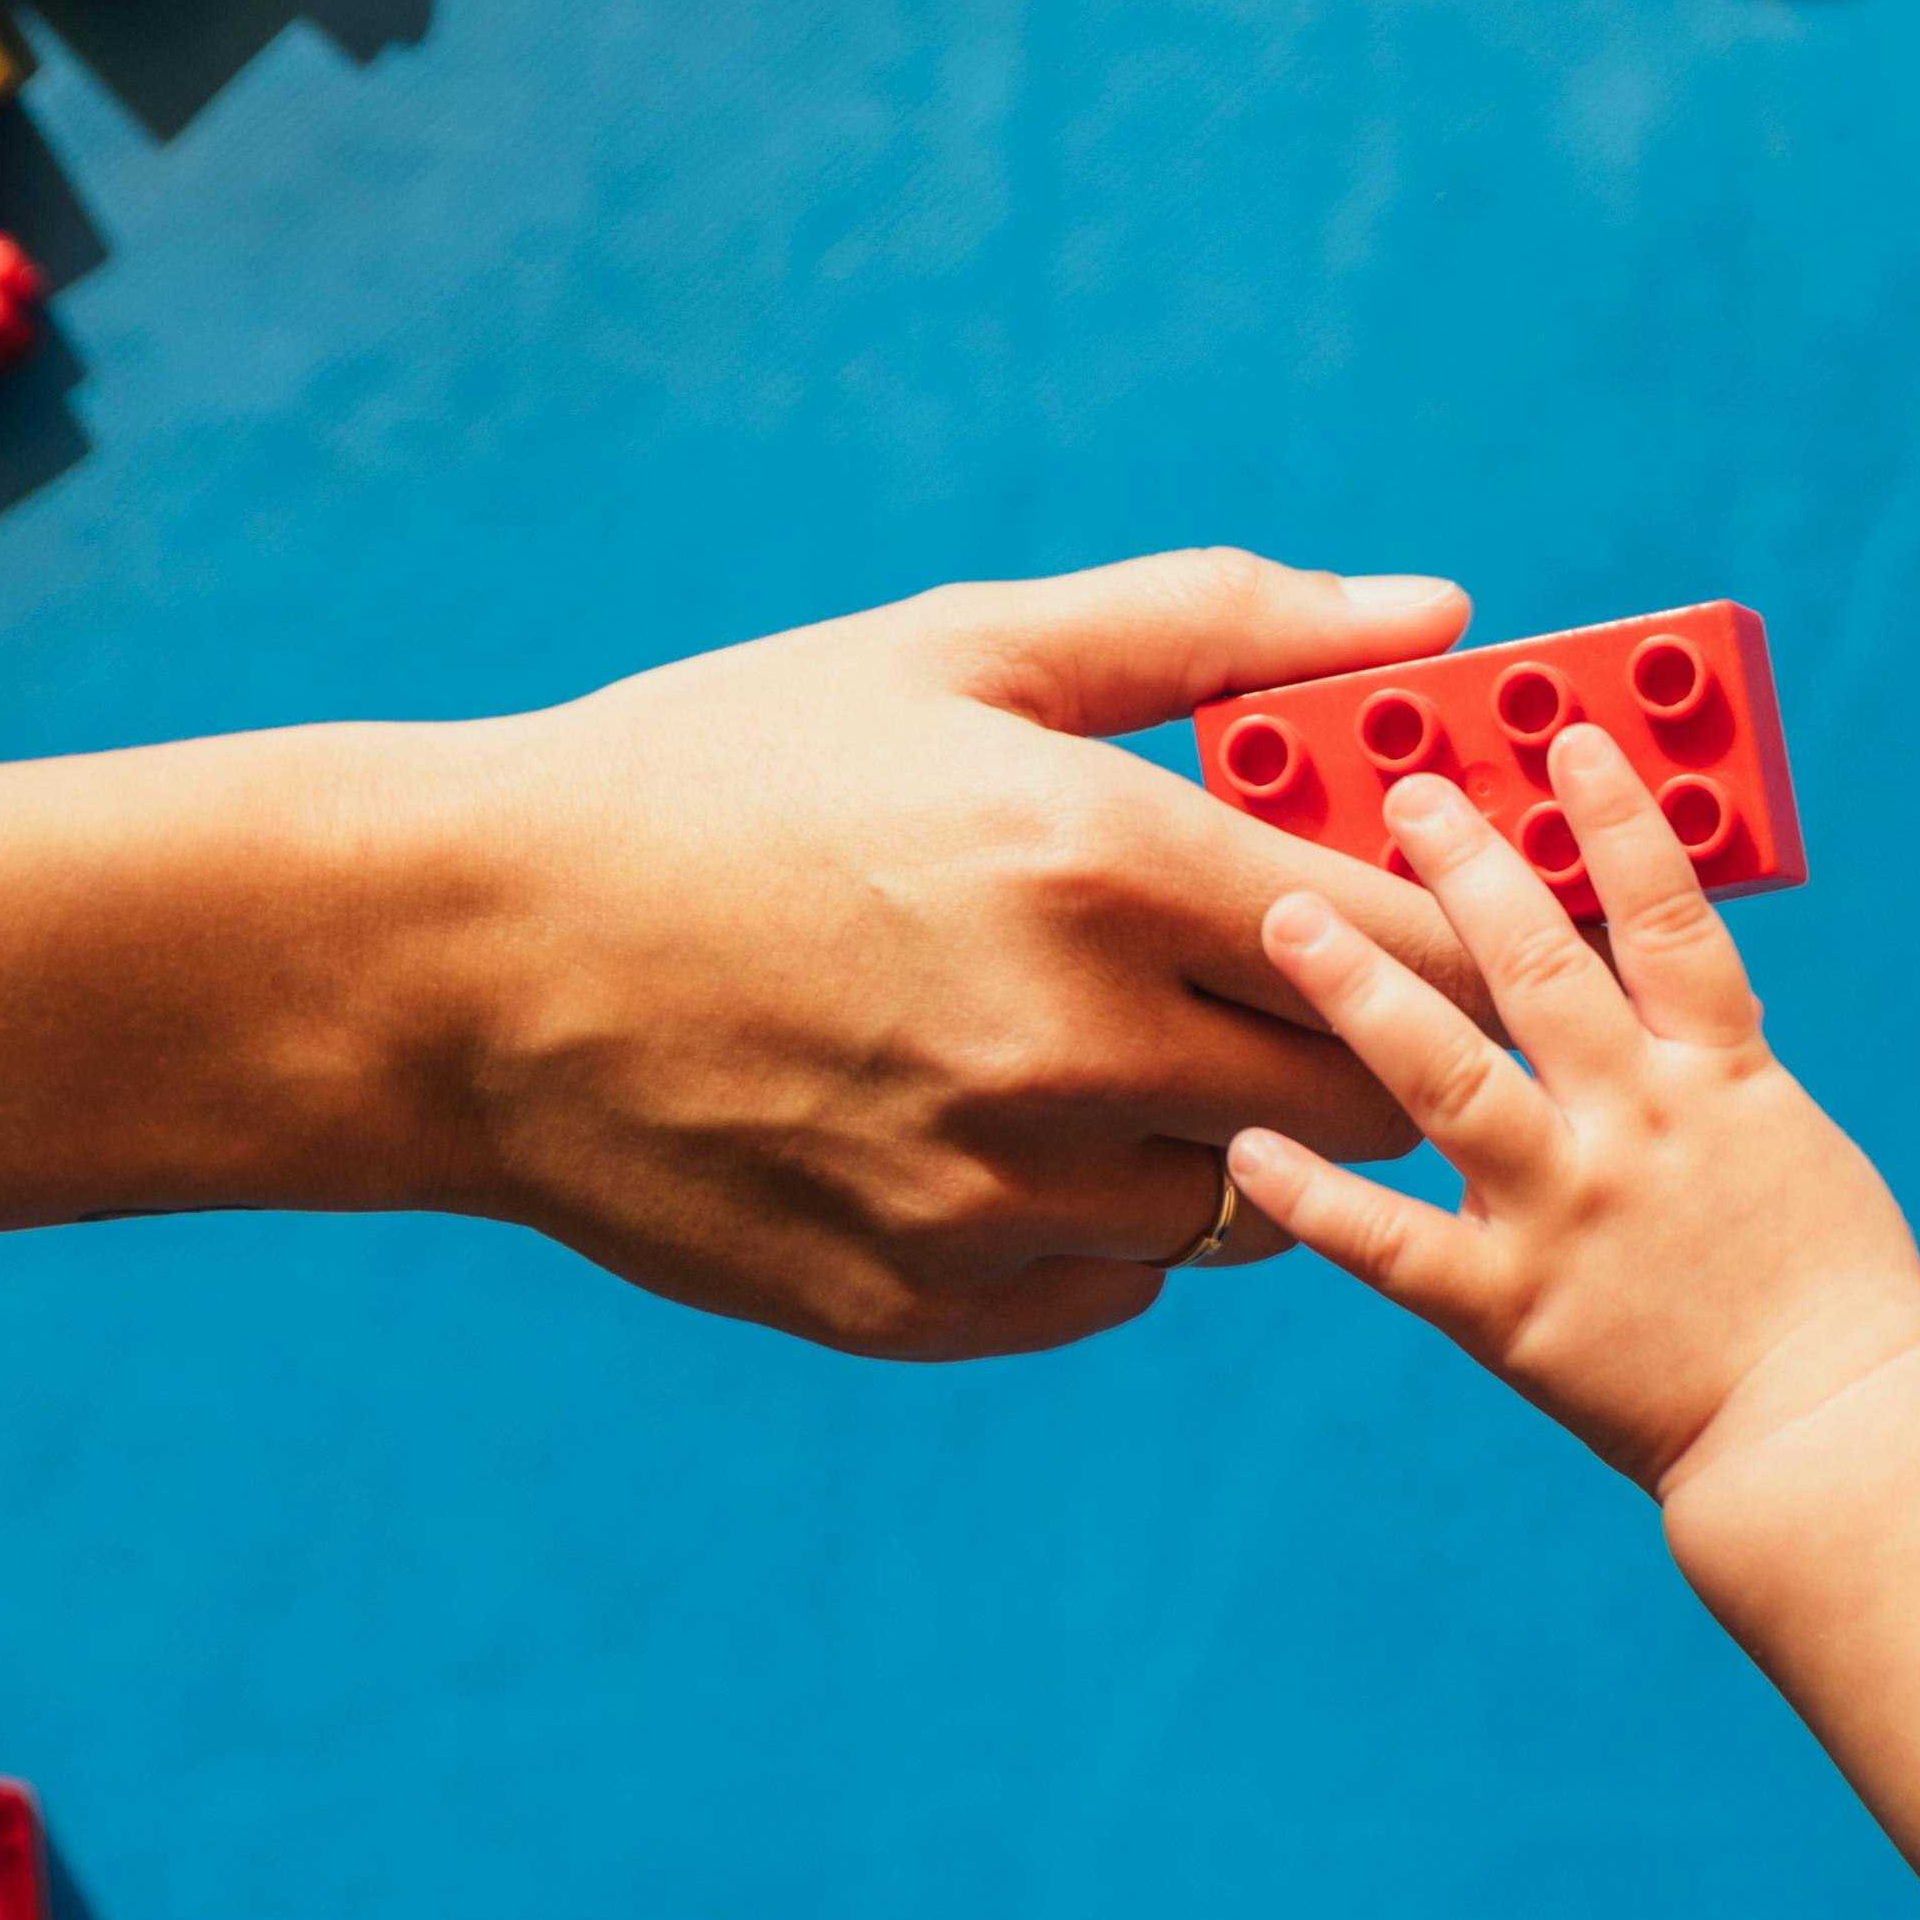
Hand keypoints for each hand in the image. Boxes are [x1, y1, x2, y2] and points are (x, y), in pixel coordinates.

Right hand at [384, 552, 1496, 1359]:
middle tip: (1280, 984)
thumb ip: (1224, 631)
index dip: (1454, 938)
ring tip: (1098, 1042)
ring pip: (1243, 1203)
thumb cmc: (724, 772)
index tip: (1439, 917)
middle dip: (1358, 1042)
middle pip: (1364, 1098)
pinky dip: (1098, 1216)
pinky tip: (996, 1123)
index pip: (1410, 947)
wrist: (465, 960)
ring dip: (1218, 1133)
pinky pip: (1117, 1283)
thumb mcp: (963, 654)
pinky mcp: (929, 1303)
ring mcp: (1000, 1197)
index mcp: (1102, 866)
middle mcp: (1073, 1049)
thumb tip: (1444, 616)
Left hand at [1228, 728, 1919, 1498]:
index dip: (1616, 819)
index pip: (1665, 916)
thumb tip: (1644, 971)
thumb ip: (1708, 1056)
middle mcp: (1636, 1124)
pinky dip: (1317, 1197)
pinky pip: (1394, 1244)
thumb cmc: (1829, 1288)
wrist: (1831, 1433)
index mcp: (1719, 1075)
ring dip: (1362, 991)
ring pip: (1448, 1078)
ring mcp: (1567, 1212)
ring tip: (1285, 915)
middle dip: (1462, 866)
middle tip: (1397, 791)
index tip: (1566, 739)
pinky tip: (1246, 1145)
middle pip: (1538, 967)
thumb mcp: (1789, 1138)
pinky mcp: (1511, 1308)